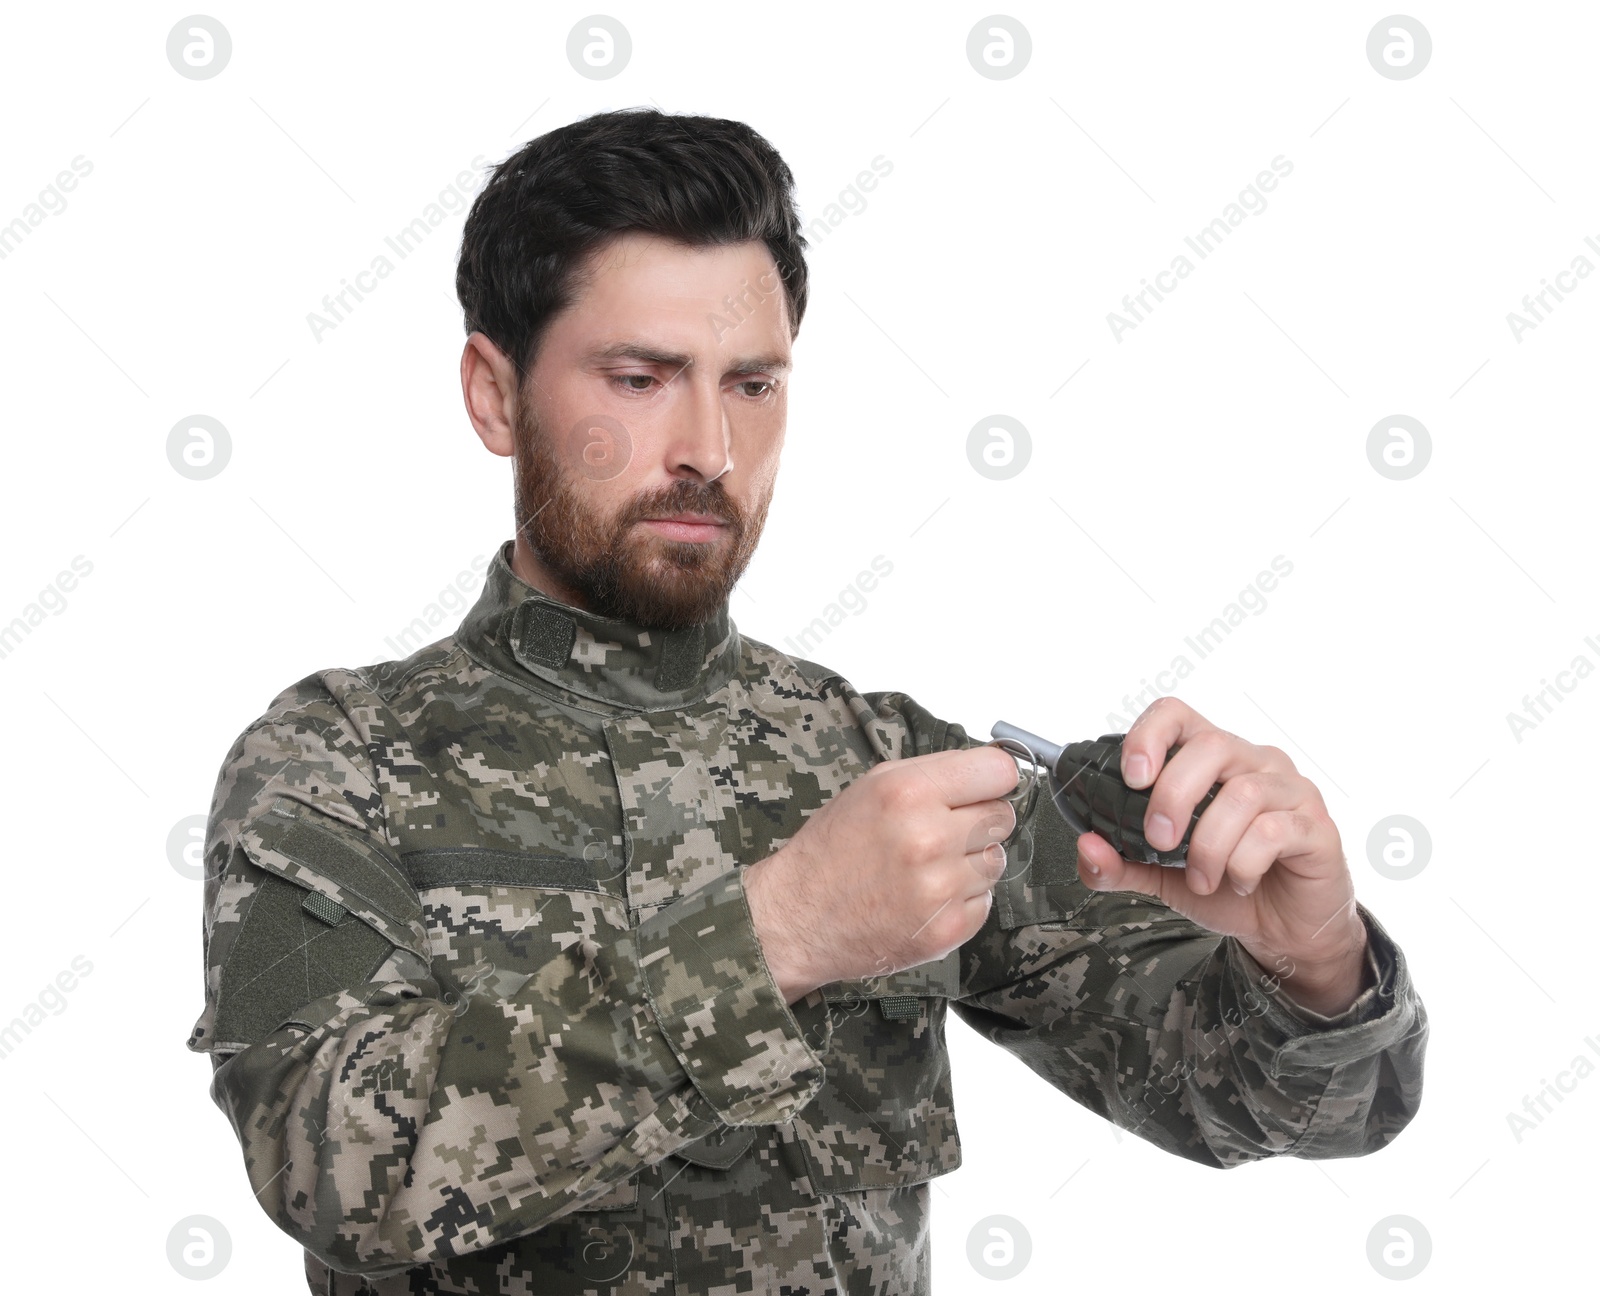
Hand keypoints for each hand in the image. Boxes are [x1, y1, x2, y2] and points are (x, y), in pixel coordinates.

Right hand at [744, 745, 1018, 1001]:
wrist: (797, 917)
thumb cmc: (833, 848)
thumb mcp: (871, 787)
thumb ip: (934, 773)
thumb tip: (993, 771)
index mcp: (909, 792)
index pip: (1000, 771)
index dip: (992, 779)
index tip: (983, 788)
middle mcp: (928, 837)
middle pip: (1003, 816)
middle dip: (978, 821)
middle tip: (943, 832)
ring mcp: (940, 888)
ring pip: (996, 861)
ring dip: (970, 863)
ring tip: (927, 868)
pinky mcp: (947, 929)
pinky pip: (984, 902)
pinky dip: (962, 900)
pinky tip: (925, 897)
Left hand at [1074, 696, 1370, 1014]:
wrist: (1283, 930)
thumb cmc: (1226, 886)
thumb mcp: (1159, 877)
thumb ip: (1119, 862)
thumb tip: (1087, 846)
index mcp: (1210, 761)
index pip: (1178, 714)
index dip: (1150, 735)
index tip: (1132, 777)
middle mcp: (1253, 762)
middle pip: (1211, 745)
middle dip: (1174, 796)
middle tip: (1160, 841)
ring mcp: (1289, 790)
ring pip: (1244, 793)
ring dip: (1210, 844)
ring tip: (1202, 878)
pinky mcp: (1315, 825)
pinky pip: (1275, 830)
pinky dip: (1244, 862)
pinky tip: (1238, 881)